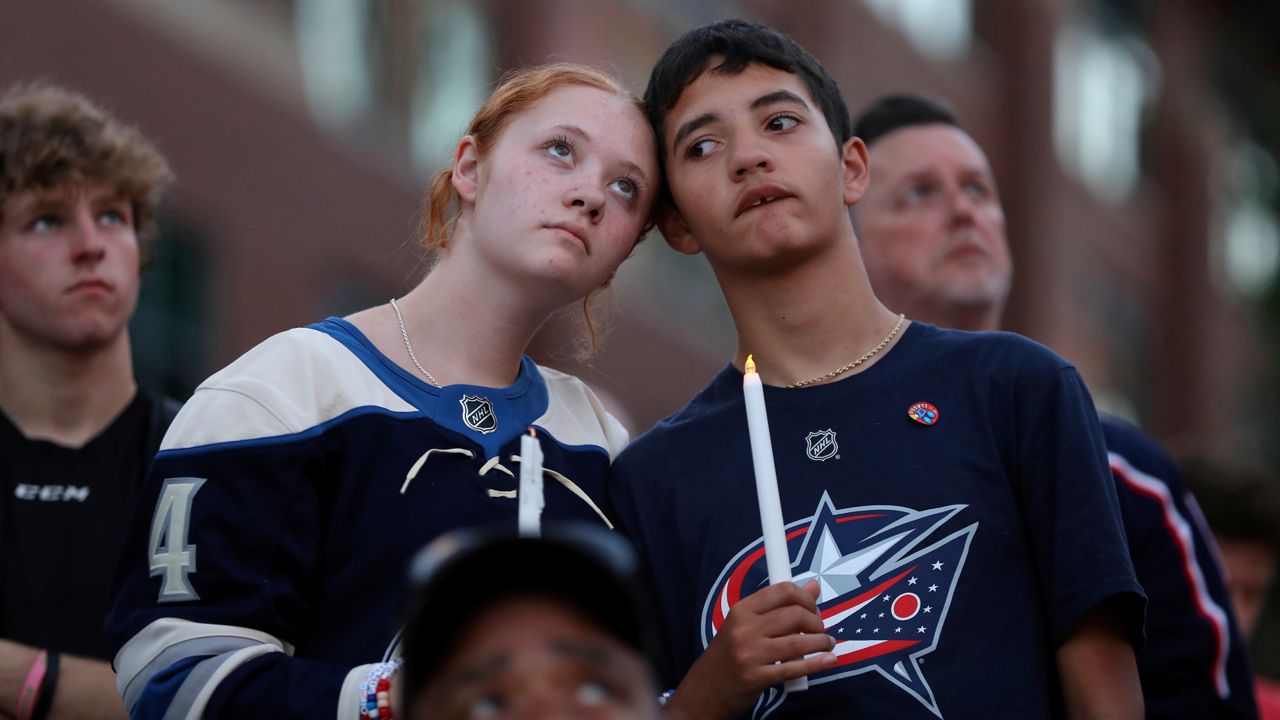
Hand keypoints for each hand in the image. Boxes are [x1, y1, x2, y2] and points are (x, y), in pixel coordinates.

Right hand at [666, 580, 835, 718]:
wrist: (705, 689)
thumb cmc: (728, 654)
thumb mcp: (745, 624)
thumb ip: (778, 606)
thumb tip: (813, 586)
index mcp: (741, 610)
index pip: (782, 591)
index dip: (806, 597)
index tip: (813, 608)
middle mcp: (744, 629)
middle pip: (794, 614)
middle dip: (816, 621)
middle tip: (819, 629)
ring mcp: (749, 654)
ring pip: (798, 641)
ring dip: (821, 642)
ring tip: (826, 644)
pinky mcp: (756, 677)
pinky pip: (794, 668)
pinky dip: (817, 663)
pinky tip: (828, 660)